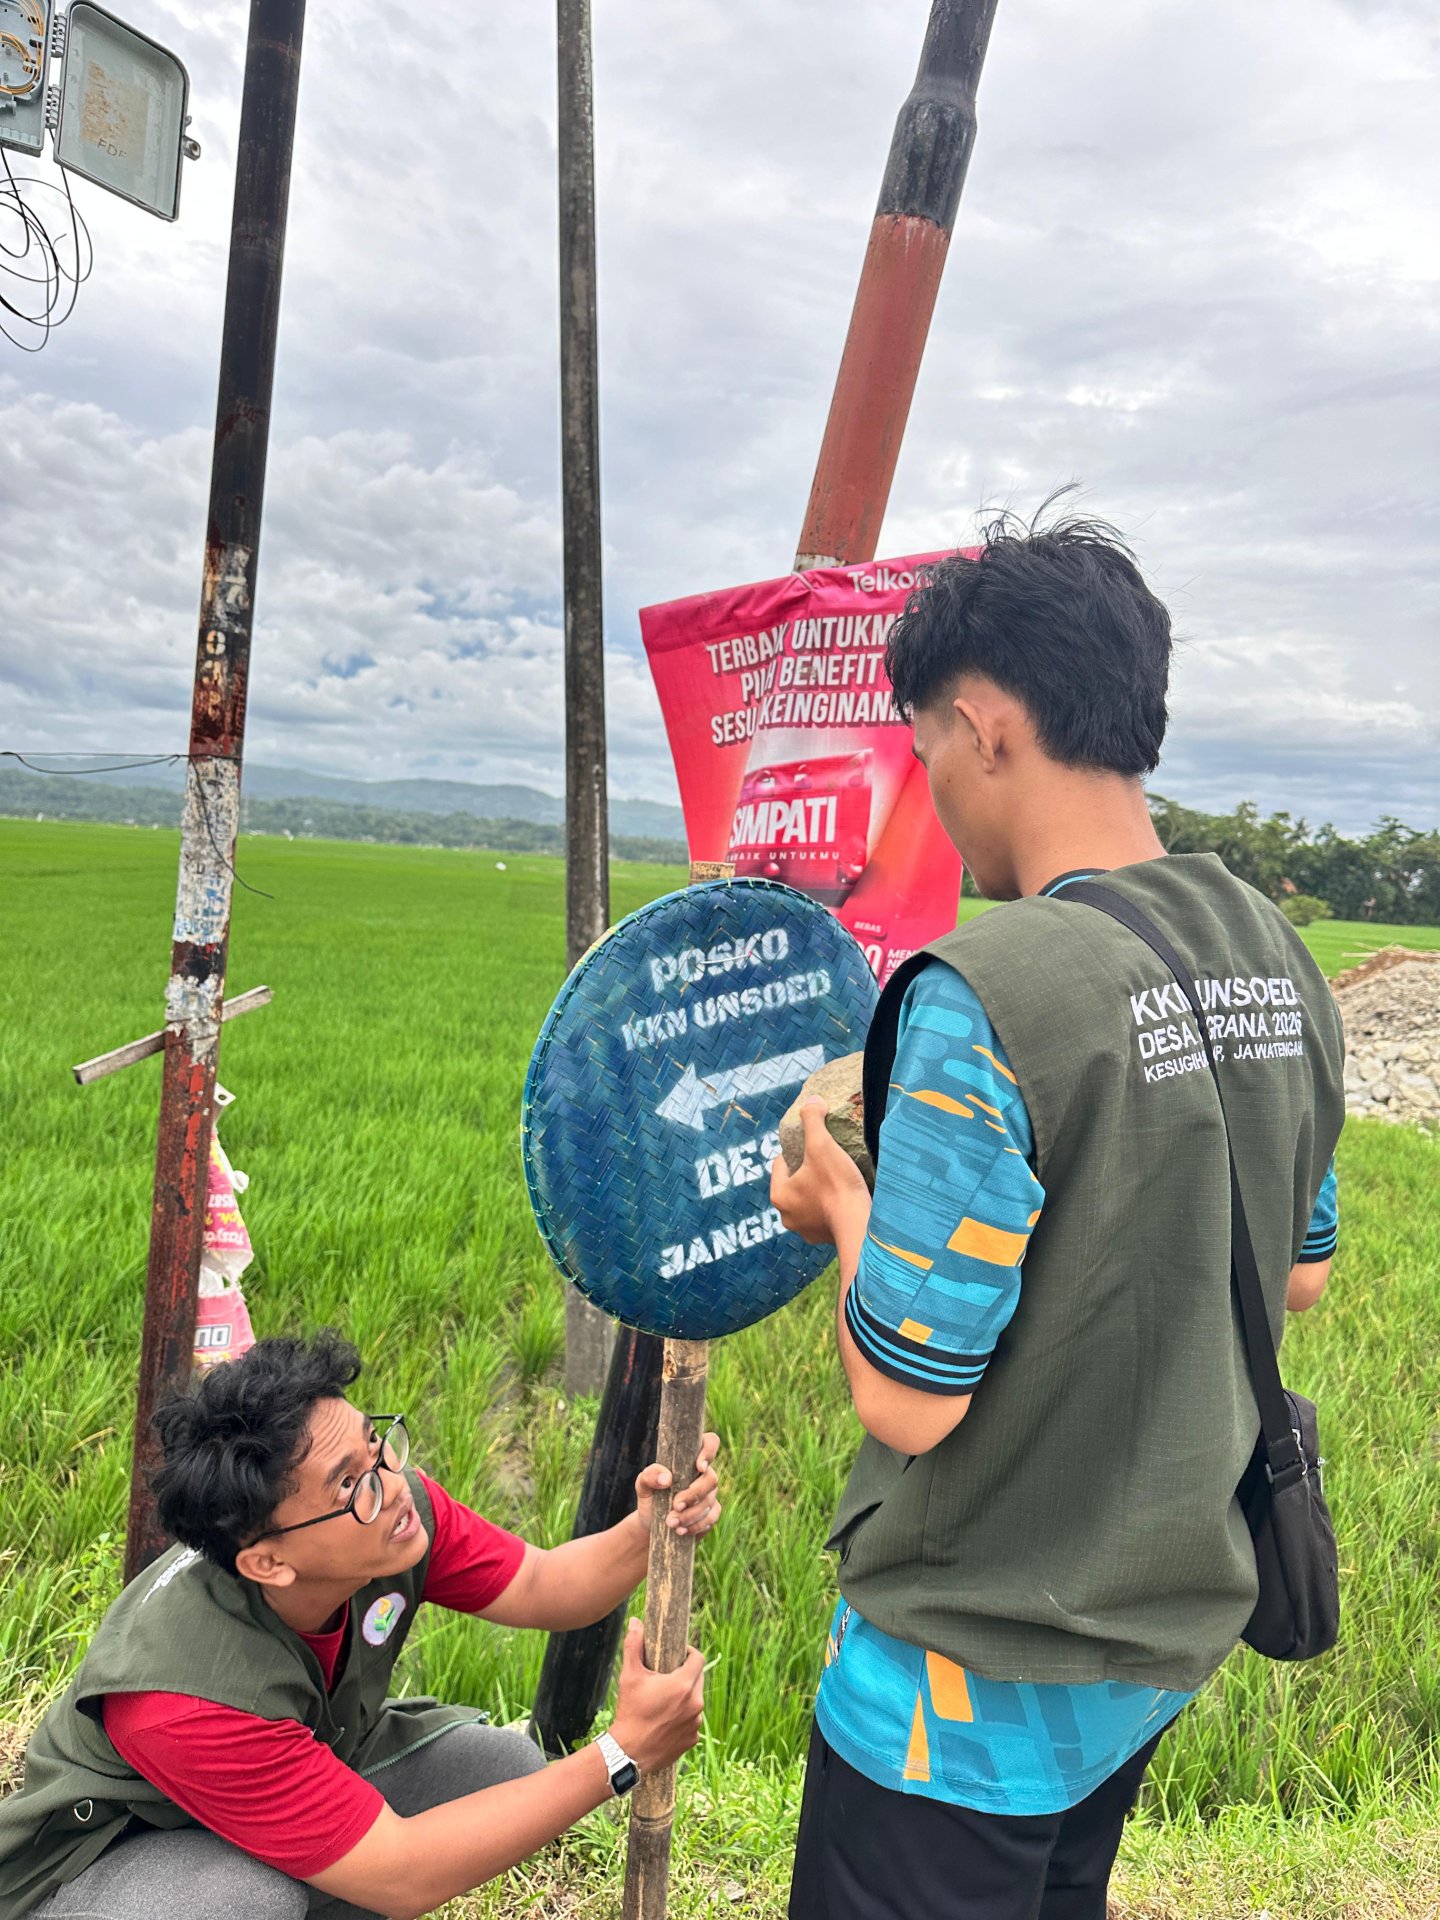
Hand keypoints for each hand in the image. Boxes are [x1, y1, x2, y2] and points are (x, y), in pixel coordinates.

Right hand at [609, 1618, 704, 1770]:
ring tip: (665, 1699)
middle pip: (698, 1678)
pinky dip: (683, 1717)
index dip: (689, 1653)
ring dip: (685, 1696)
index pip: (698, 1659)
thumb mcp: (630, 1676)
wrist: (628, 1752)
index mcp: (683, 1685)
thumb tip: (636, 1622)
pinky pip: (692, 1721)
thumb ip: (634, 1646)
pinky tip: (666, 1719)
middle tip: (666, 1676)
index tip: (677, 1654)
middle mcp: (695, 1704)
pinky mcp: (692, 1739)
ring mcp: (695, 1723)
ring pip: (695, 1700)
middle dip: (685, 1674)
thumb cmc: (630, 1711)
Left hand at [634, 1433, 721, 1537]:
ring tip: (671, 1523)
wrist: (652, 1524)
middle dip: (693, 1494)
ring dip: (691, 1514)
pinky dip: (696, 1526)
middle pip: (711, 1479)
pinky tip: (681, 1531)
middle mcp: (703, 1474)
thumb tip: (667, 1478)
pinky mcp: (711, 1513)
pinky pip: (711, 1518)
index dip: (709, 1451)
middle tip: (675, 1506)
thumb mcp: (643, 1485)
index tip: (699, 1466)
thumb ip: (650, 1475)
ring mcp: (710, 1494)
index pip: (710, 1442)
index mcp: (690, 1459)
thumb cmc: (650, 1497)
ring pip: (710, 1501)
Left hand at [769, 1097, 870, 1244]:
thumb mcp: (822, 1144)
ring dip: (818, 1192)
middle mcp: (786, 1216)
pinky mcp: (823, 1239)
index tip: (813, 1144)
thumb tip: (811, 1100)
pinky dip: (831, 1207)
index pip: (781, 1163)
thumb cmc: (837, 1184)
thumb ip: (813, 1120)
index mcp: (779, 1194)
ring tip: (837, 1179)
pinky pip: (823, 1216)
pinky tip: (844, 1198)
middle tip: (827, 1161)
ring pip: (808, 1202)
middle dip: (807, 1172)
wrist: (860, 1226)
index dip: (795, 1150)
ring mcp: (805, 1230)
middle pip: (794, 1183)